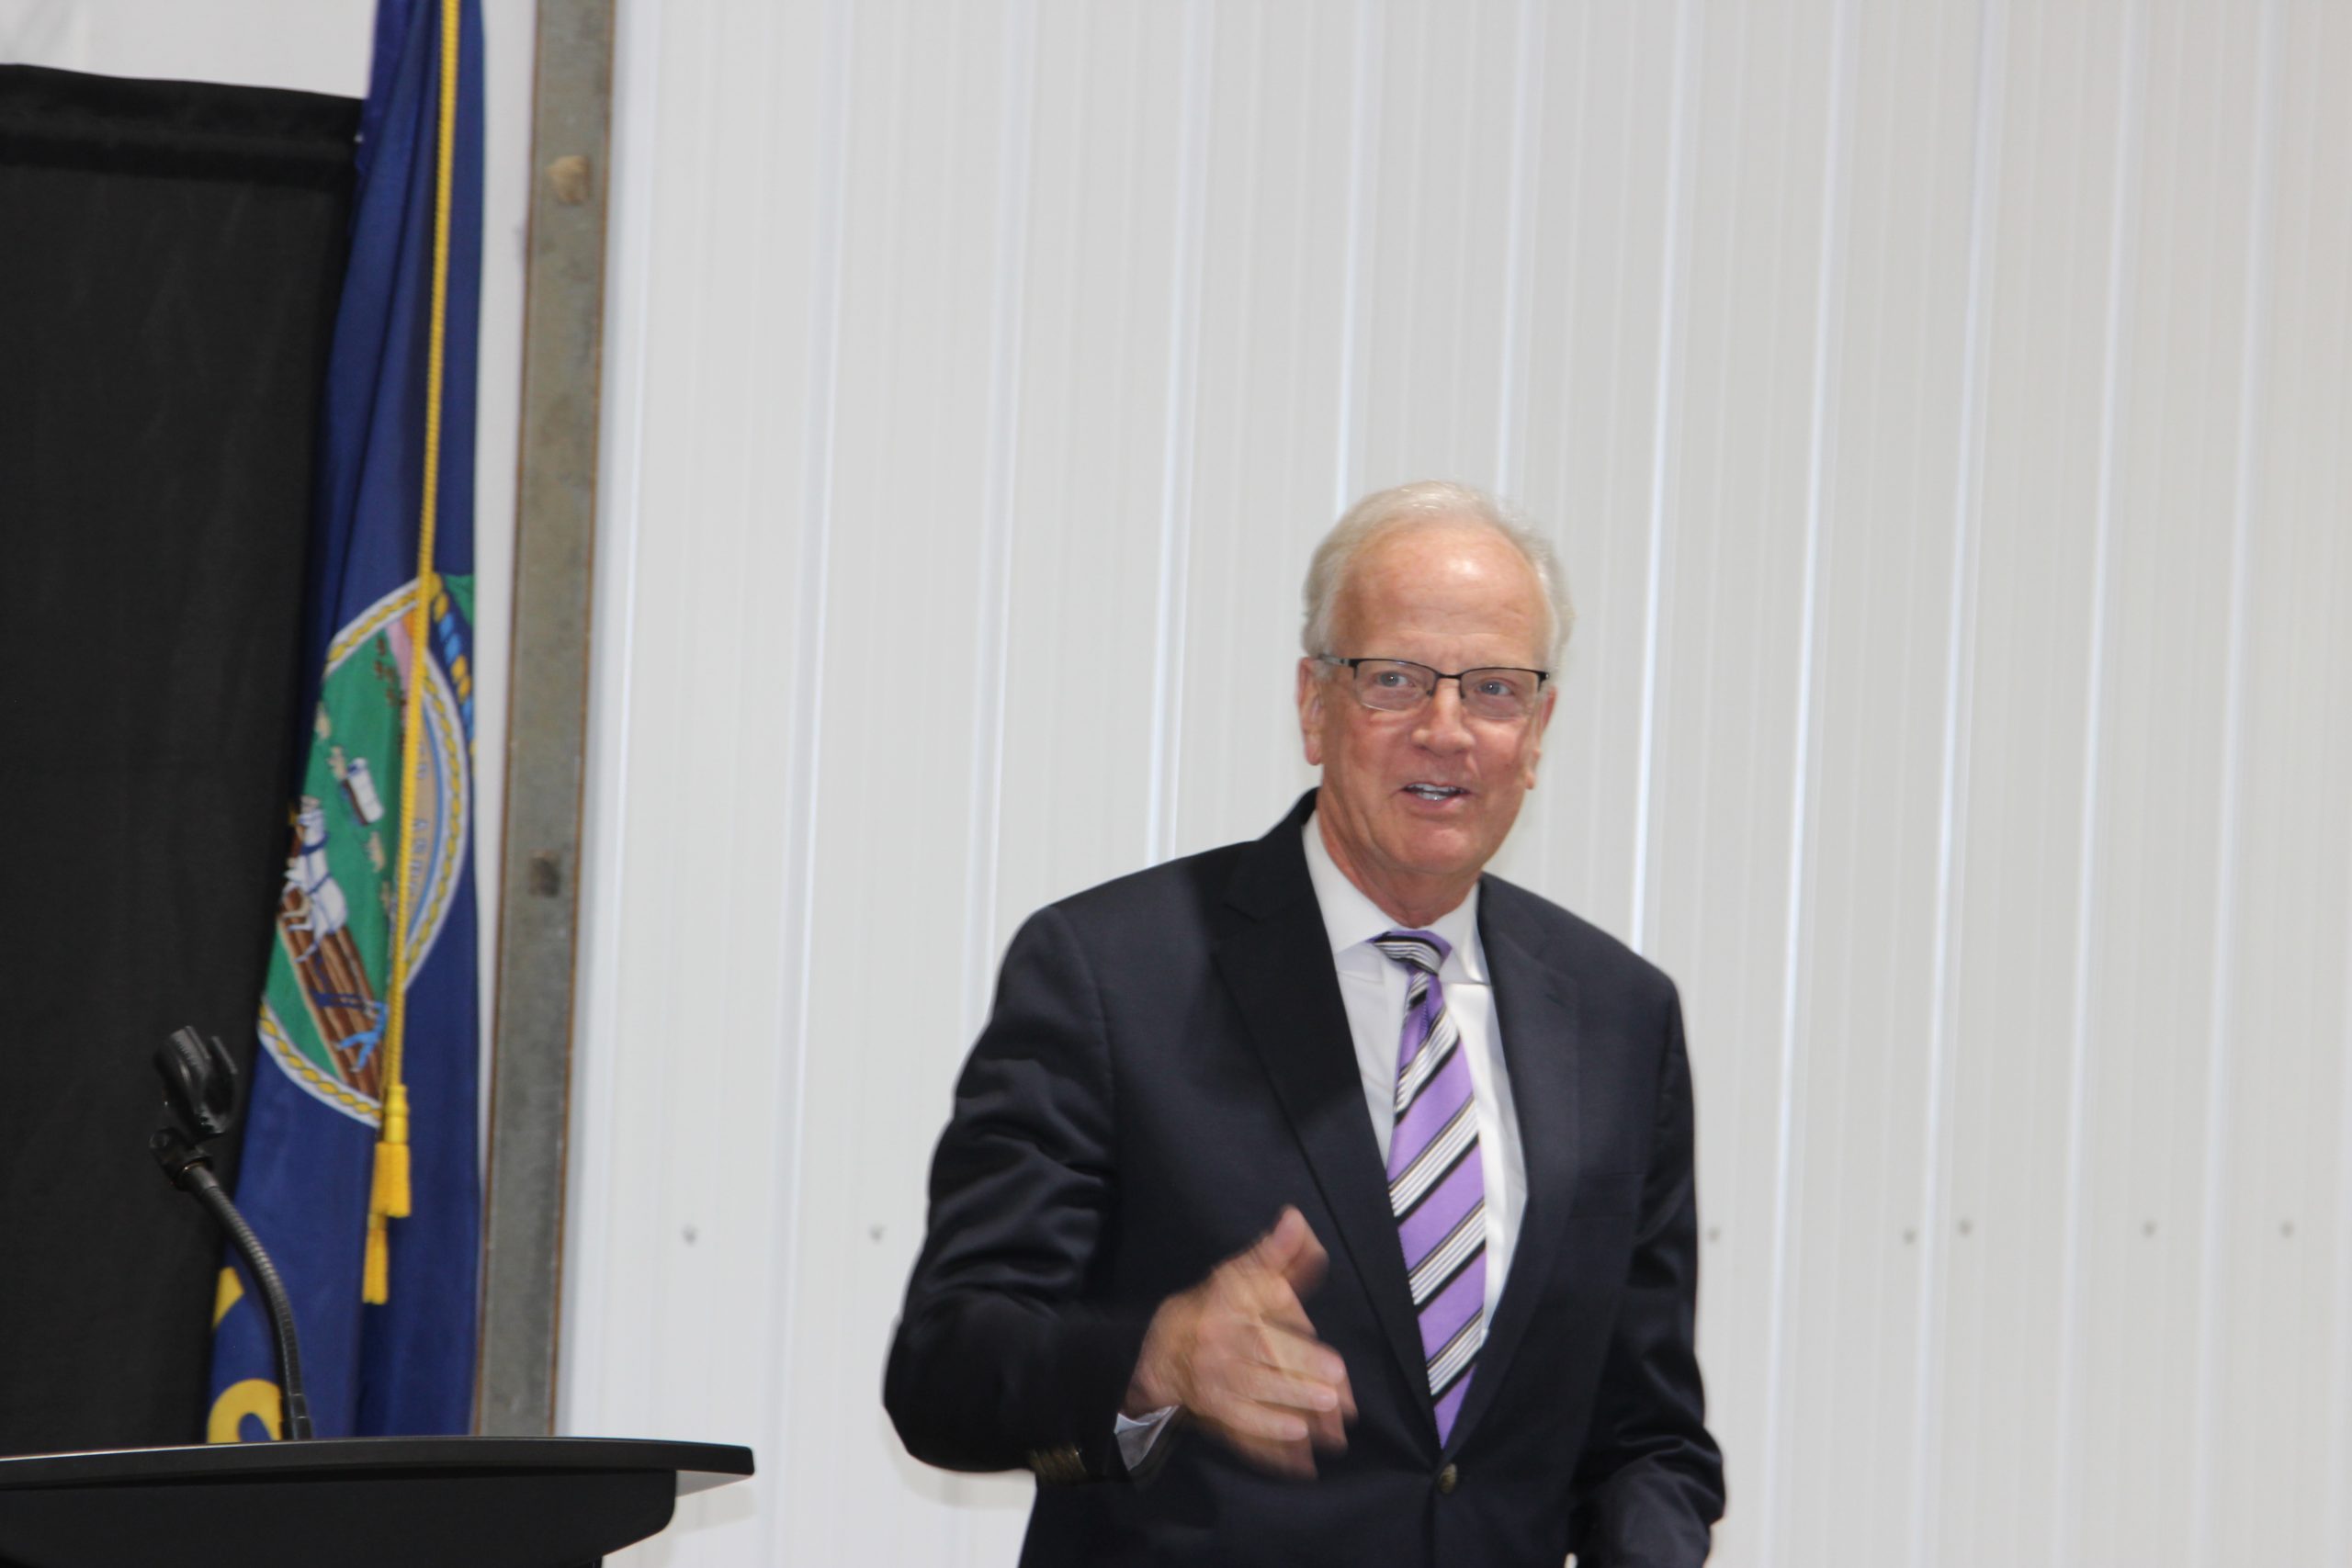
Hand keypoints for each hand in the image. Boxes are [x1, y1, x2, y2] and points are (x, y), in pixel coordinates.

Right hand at [1123, 1206, 1356, 1477]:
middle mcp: (1220, 1348)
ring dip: (1287, 1418)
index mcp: (1231, 1311)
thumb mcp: (1242, 1275)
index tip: (1336, 1368)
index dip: (1302, 1350)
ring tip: (1322, 1431)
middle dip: (1299, 1386)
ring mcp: (1214, 1385)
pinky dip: (1269, 1450)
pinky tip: (1299, 1462)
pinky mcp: (1215, 1416)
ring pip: (1252, 1403)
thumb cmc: (1214, 1307)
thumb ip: (1277, 1255)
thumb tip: (1296, 1221)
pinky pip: (1241, 1435)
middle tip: (1335, 1401)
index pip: (1268, 1330)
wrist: (1159, 1349)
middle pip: (1262, 1368)